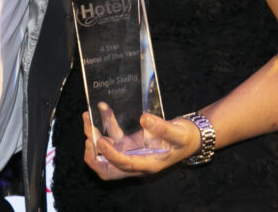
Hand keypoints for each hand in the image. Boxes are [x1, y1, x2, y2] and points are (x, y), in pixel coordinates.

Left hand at [81, 105, 199, 180]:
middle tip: (88, 137)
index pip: (124, 165)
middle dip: (94, 155)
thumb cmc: (185, 138)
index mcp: (148, 164)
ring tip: (87, 117)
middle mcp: (136, 162)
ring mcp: (131, 153)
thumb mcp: (178, 132)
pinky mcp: (129, 144)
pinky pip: (113, 136)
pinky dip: (106, 124)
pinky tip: (103, 108)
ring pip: (106, 152)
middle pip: (108, 168)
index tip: (101, 140)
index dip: (110, 155)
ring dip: (94, 137)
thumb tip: (145, 119)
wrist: (190, 137)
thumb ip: (162, 127)